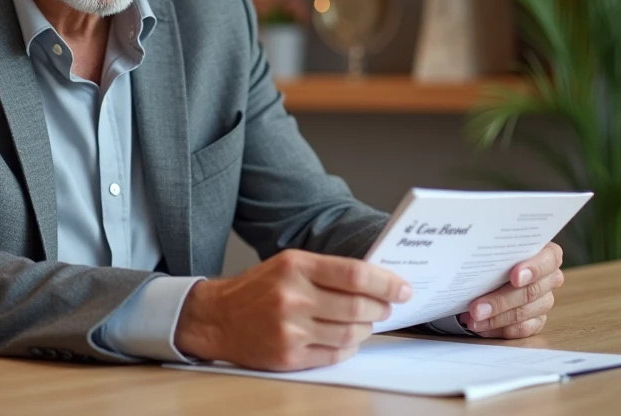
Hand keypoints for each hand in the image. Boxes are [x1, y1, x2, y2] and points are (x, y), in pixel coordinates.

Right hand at [174, 249, 411, 371]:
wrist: (218, 318)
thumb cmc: (258, 288)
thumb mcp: (289, 264)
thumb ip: (328, 270)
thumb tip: (375, 281)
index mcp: (296, 266)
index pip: (355, 274)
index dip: (386, 282)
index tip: (403, 288)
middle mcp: (293, 297)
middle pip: (357, 306)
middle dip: (382, 307)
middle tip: (389, 306)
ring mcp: (290, 329)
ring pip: (350, 334)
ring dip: (367, 328)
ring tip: (367, 321)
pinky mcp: (288, 356)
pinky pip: (335, 355)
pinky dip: (349, 347)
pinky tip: (347, 338)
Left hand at [459, 242, 563, 338]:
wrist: (490, 268)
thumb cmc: (495, 252)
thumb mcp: (495, 244)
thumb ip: (494, 246)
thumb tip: (473, 248)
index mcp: (547, 254)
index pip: (549, 259)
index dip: (533, 268)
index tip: (514, 277)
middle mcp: (550, 278)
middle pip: (532, 291)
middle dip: (501, 301)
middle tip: (476, 308)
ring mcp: (545, 300)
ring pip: (525, 312)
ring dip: (496, 318)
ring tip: (473, 319)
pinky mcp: (537, 320)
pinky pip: (522, 329)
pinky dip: (500, 329)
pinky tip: (482, 328)